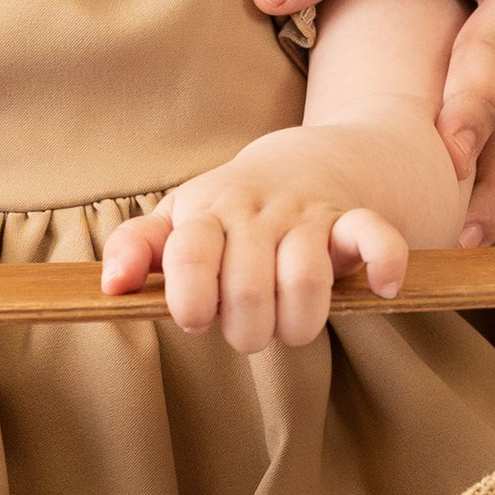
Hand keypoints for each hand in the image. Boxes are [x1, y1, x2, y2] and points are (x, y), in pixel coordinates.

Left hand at [99, 118, 463, 352]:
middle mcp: (257, 211)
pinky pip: (375, 235)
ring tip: (291, 328)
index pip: (190, 256)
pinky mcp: (353, 219)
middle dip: (247, 331)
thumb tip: (109, 288)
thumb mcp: (178, 220)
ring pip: (307, 277)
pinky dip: (384, 262)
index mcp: (207, 212)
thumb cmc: (229, 210)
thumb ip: (138, 249)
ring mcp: (307, 215)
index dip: (191, 301)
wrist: (306, 161)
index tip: (196, 320)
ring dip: (300, 324)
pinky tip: (381, 289)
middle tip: (247, 332)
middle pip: (248, 287)